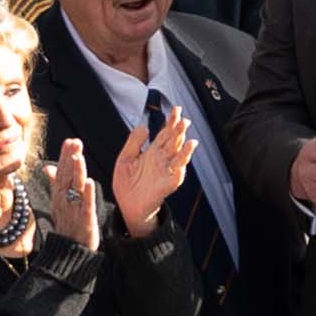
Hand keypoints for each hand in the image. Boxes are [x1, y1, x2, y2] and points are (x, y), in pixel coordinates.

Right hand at [40, 141, 104, 252]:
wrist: (69, 251)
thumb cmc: (67, 225)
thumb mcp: (59, 202)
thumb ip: (55, 183)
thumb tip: (47, 166)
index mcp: (60, 195)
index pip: (61, 172)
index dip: (65, 156)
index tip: (69, 140)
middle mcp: (65, 200)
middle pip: (67, 177)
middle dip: (70, 159)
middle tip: (75, 142)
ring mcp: (74, 210)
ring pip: (75, 189)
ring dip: (77, 173)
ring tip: (78, 158)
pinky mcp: (85, 220)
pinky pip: (86, 206)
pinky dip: (88, 195)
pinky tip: (90, 183)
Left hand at [112, 98, 194, 233]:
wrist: (127, 206)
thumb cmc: (127, 184)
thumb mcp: (125, 159)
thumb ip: (133, 142)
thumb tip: (144, 126)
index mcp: (152, 153)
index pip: (165, 134)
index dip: (171, 122)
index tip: (176, 109)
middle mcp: (162, 161)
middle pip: (173, 142)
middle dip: (179, 131)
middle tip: (183, 118)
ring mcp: (165, 172)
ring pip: (178, 157)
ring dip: (185, 149)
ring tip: (189, 138)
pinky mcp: (165, 186)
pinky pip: (175, 177)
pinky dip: (180, 169)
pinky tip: (182, 162)